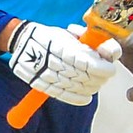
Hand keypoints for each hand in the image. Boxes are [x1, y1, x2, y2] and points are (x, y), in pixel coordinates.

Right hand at [6, 21, 121, 105]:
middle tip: (105, 73)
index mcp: (60, 45)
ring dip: (91, 87)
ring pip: (76, 87)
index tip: (110, 67)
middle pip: (84, 77)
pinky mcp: (41, 85)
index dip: (102, 68)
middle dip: (100, 77)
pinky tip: (87, 97)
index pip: (87, 63)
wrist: (22, 41)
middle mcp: (52, 61)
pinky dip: (78, 98)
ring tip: (96, 82)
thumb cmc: (50, 36)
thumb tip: (108, 54)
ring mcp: (45, 74)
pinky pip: (63, 96)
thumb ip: (87, 44)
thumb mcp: (68, 34)